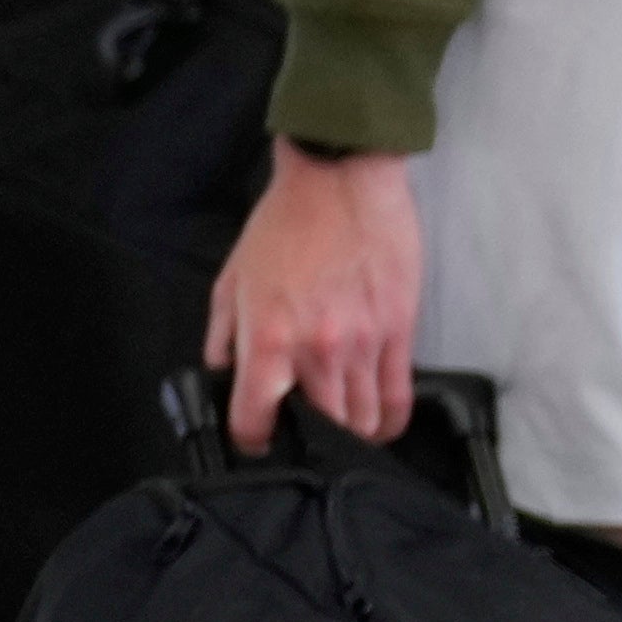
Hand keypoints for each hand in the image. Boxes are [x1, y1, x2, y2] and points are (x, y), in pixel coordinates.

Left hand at [205, 144, 426, 455]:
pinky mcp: (399, 332)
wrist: (341, 182)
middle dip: (310, 439)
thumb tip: (222, 371)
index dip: (251, 439)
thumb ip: (222, 335)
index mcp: (268, 341)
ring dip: (351, 433)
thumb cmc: (287, 224)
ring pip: (363, 423)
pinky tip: (378, 423)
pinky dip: (389, 421)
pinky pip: (398, 398)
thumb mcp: (231, 280)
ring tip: (341, 426)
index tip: (256, 436)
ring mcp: (363, 346)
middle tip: (304, 428)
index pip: (255, 421)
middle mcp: (317, 352)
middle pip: (322, 431)